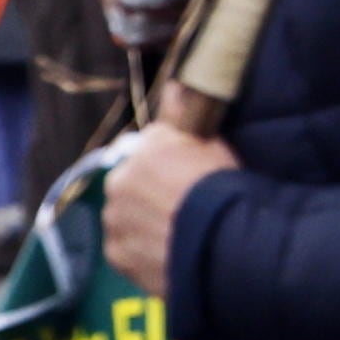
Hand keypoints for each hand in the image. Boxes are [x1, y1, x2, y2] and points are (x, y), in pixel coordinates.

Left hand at [100, 123, 234, 295]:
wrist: (224, 246)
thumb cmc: (223, 191)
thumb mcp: (213, 144)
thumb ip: (185, 114)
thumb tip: (173, 86)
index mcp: (144, 149)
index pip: (151, 148)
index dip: (171, 163)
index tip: (189, 178)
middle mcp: (119, 180)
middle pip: (132, 181)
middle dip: (149, 191)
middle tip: (181, 208)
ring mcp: (114, 219)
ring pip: (125, 215)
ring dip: (142, 220)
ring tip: (174, 235)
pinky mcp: (116, 254)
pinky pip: (125, 247)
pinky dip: (140, 250)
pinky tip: (166, 253)